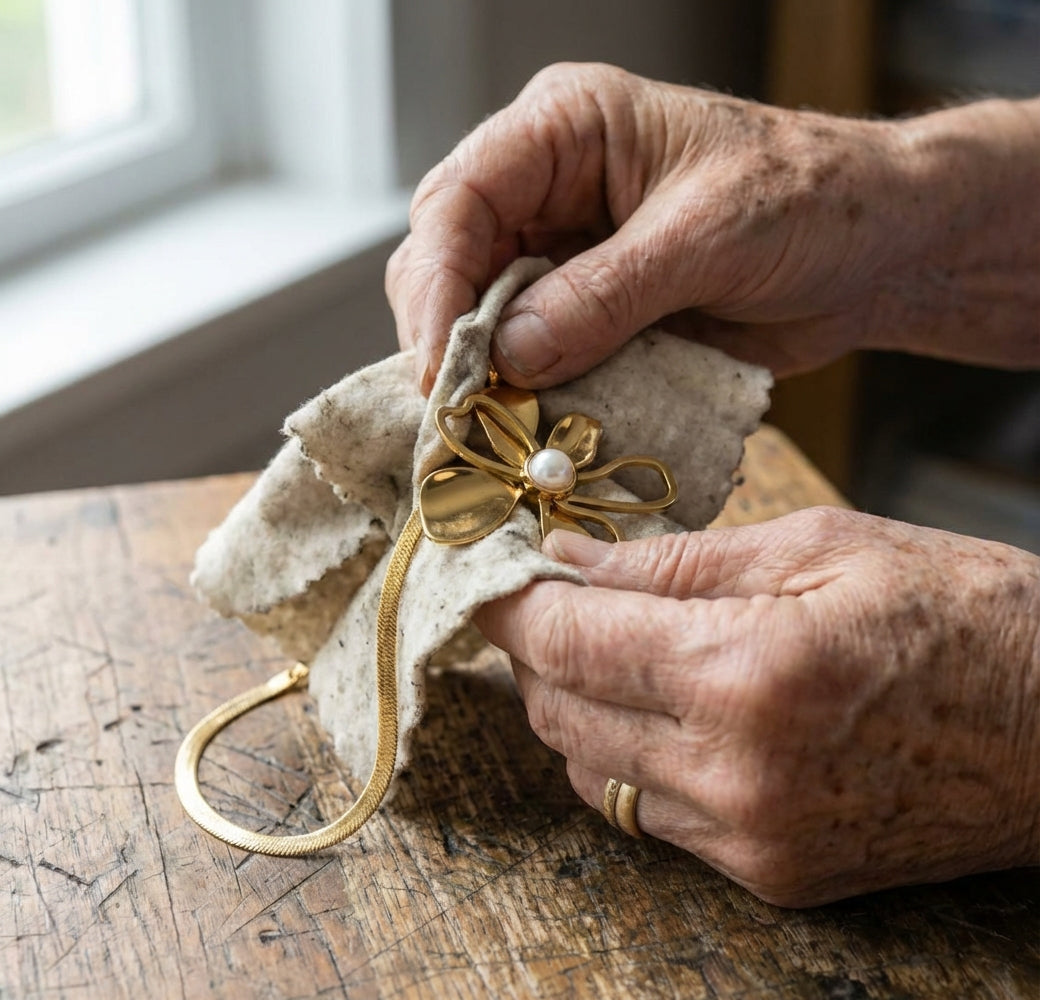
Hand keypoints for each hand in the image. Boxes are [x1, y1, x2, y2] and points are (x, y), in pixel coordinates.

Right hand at [386, 62, 1039, 393]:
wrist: (873, 252)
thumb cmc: (810, 199)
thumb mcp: (708, 236)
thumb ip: (606, 294)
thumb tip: (509, 357)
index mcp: (565, 130)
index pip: (459, 199)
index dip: (436, 286)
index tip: (440, 367)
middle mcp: (548, 189)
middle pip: (450, 261)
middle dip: (446, 339)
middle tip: (458, 415)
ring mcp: (563, 256)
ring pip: (482, 319)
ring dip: (483, 378)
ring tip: (491, 433)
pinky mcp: (588, 314)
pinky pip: (533, 359)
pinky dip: (528, 399)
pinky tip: (532, 430)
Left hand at [473, 508, 1039, 906]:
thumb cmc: (960, 612)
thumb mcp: (819, 545)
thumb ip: (676, 560)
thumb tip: (572, 557)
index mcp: (748, 672)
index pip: (568, 642)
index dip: (510, 603)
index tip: (489, 573)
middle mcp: (736, 773)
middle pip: (560, 711)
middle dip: (536, 648)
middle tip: (550, 596)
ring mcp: (751, 838)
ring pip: (591, 768)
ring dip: (575, 704)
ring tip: (605, 646)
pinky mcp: (771, 873)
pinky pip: (647, 813)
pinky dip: (627, 755)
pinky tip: (660, 707)